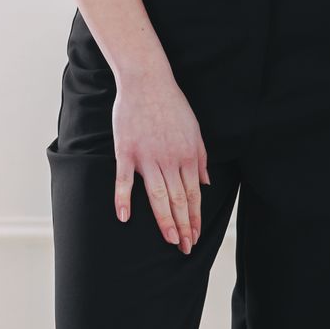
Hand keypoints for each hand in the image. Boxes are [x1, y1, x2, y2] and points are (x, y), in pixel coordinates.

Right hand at [112, 66, 208, 252]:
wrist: (147, 81)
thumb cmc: (172, 104)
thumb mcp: (195, 130)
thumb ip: (201, 158)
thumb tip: (206, 182)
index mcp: (189, 156)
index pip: (193, 195)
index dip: (194, 218)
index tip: (195, 236)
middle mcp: (170, 160)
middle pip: (178, 200)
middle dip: (183, 226)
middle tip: (184, 247)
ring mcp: (147, 157)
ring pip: (158, 196)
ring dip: (164, 221)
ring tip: (170, 240)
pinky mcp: (126, 151)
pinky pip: (124, 180)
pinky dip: (123, 199)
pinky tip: (123, 217)